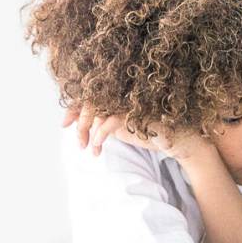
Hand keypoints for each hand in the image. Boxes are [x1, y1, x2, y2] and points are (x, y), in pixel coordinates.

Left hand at [62, 103, 212, 163]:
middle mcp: (122, 93)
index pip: (88, 96)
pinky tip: (98, 145)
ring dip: (88, 130)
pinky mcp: (138, 109)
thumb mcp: (121, 128)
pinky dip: (101, 132)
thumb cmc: (150, 133)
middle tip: (78, 144)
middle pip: (90, 100)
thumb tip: (81, 125)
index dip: (73, 108)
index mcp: (116, 94)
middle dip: (79, 122)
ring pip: (99, 108)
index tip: (63, 125)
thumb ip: (103, 121)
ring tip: (88, 149)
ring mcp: (130, 99)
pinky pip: (112, 118)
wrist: (178, 141)